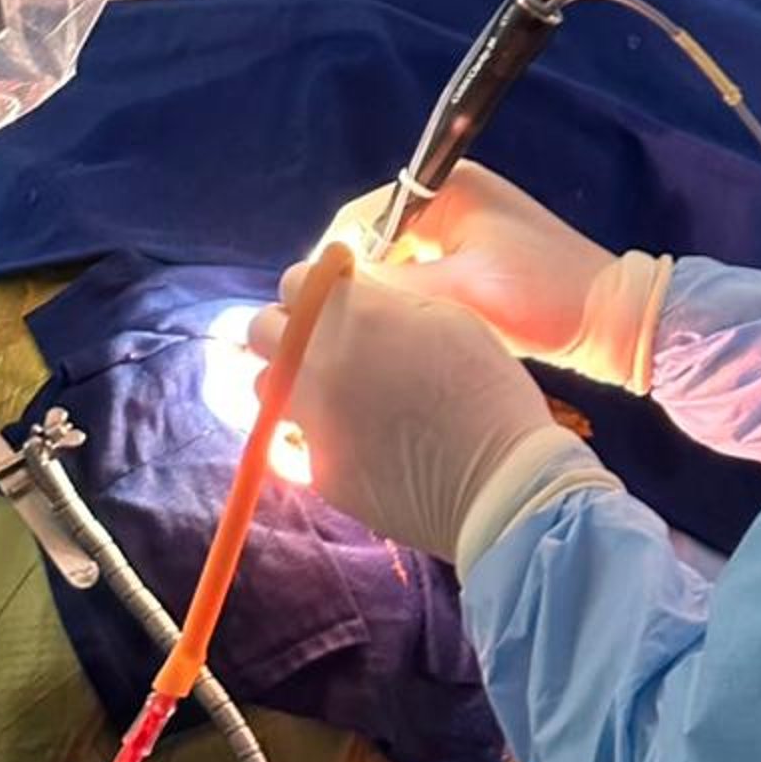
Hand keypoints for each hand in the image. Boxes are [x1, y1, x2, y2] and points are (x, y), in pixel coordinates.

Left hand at [251, 259, 612, 569]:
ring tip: (338, 394)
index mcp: (352, 314)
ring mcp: (311, 422)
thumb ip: (385, 300)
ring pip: (267, 388)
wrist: (498, 480)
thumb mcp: (446, 317)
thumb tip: (353, 294)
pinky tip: (359, 439)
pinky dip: (318, 434)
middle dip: (289, 329)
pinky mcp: (318, 472)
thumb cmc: (486, 388)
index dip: (317, 288)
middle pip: (261, 331)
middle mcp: (316, 363)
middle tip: (326, 343)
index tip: (337, 299)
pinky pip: (296, 442)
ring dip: (292, 382)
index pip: (295, 281)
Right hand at [330, 164, 671, 390]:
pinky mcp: (477, 258)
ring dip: (385, 299)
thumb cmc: (543, 300)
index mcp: (448, 188)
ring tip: (364, 341)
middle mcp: (452, 197)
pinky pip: (424, 276)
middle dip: (357, 286)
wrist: (613, 321)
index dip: (332, 267)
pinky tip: (402, 339)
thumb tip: (327, 296)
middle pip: (376, 242)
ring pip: (398, 264)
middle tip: (335, 335)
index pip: (360, 219)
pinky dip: (412, 303)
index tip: (313, 313)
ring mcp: (466, 227)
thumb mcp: (459, 294)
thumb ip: (390, 289)